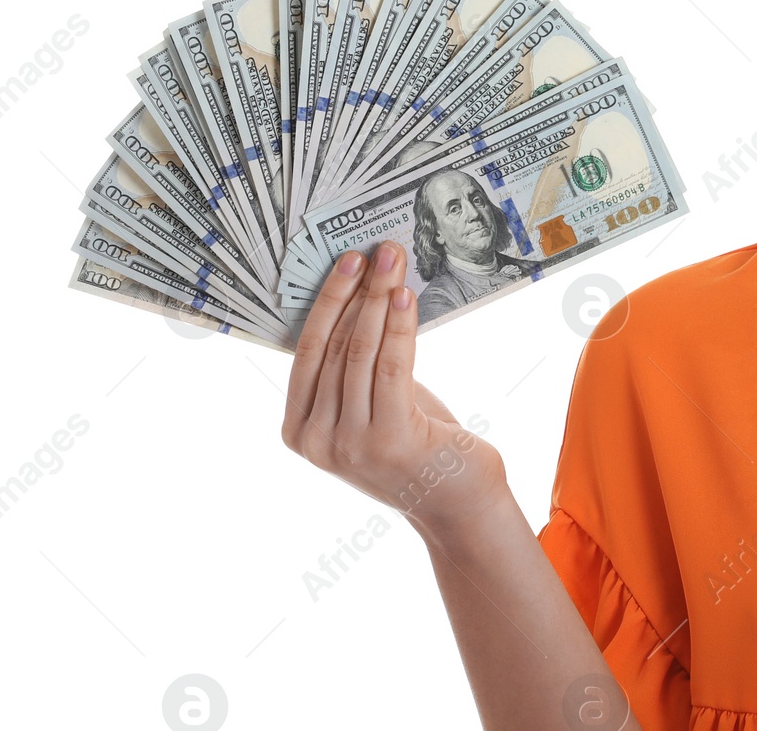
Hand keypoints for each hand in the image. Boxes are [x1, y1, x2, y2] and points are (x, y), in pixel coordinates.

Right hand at [282, 241, 508, 537]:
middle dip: (357, 290)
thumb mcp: (372, 405)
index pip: (306, 351)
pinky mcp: (388, 438)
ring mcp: (349, 443)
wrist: (457, 504)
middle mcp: (316, 440)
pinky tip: (405, 296)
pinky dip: (397, 325)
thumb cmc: (418, 448)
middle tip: (377, 251)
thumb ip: (355, 368)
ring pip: (359, 351)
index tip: (346, 261)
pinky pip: (391, 365)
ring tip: (393, 262)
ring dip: (379, 298)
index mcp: (299, 431)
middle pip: (333, 345)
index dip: (326, 301)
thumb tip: (362, 296)